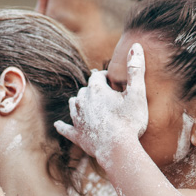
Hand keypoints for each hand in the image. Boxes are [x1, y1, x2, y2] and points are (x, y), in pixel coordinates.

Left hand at [55, 43, 148, 166]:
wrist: (118, 149)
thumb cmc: (129, 121)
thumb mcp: (137, 93)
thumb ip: (136, 69)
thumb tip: (136, 45)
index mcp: (96, 89)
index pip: (97, 76)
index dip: (104, 76)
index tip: (112, 80)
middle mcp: (82, 101)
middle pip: (84, 90)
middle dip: (93, 90)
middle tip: (104, 95)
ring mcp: (77, 119)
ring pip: (74, 104)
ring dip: (80, 103)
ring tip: (87, 104)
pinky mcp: (76, 135)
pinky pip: (65, 128)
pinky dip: (63, 126)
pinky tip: (58, 125)